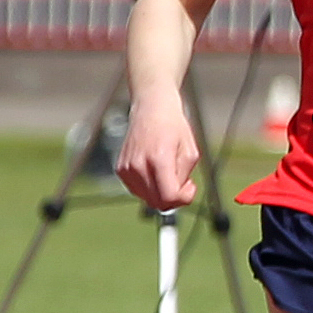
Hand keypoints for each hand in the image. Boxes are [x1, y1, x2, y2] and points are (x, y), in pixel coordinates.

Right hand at [116, 90, 199, 212]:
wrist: (151, 109)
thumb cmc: (174, 128)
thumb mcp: (190, 152)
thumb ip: (184, 177)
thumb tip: (176, 197)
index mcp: (158, 160)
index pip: (169, 197)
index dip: (185, 198)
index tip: (191, 186)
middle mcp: (138, 166)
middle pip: (157, 203)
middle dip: (175, 198)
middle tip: (184, 183)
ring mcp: (126, 169)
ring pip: (147, 199)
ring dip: (162, 193)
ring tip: (170, 174)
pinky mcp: (121, 169)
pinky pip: (138, 191)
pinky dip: (151, 188)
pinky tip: (158, 173)